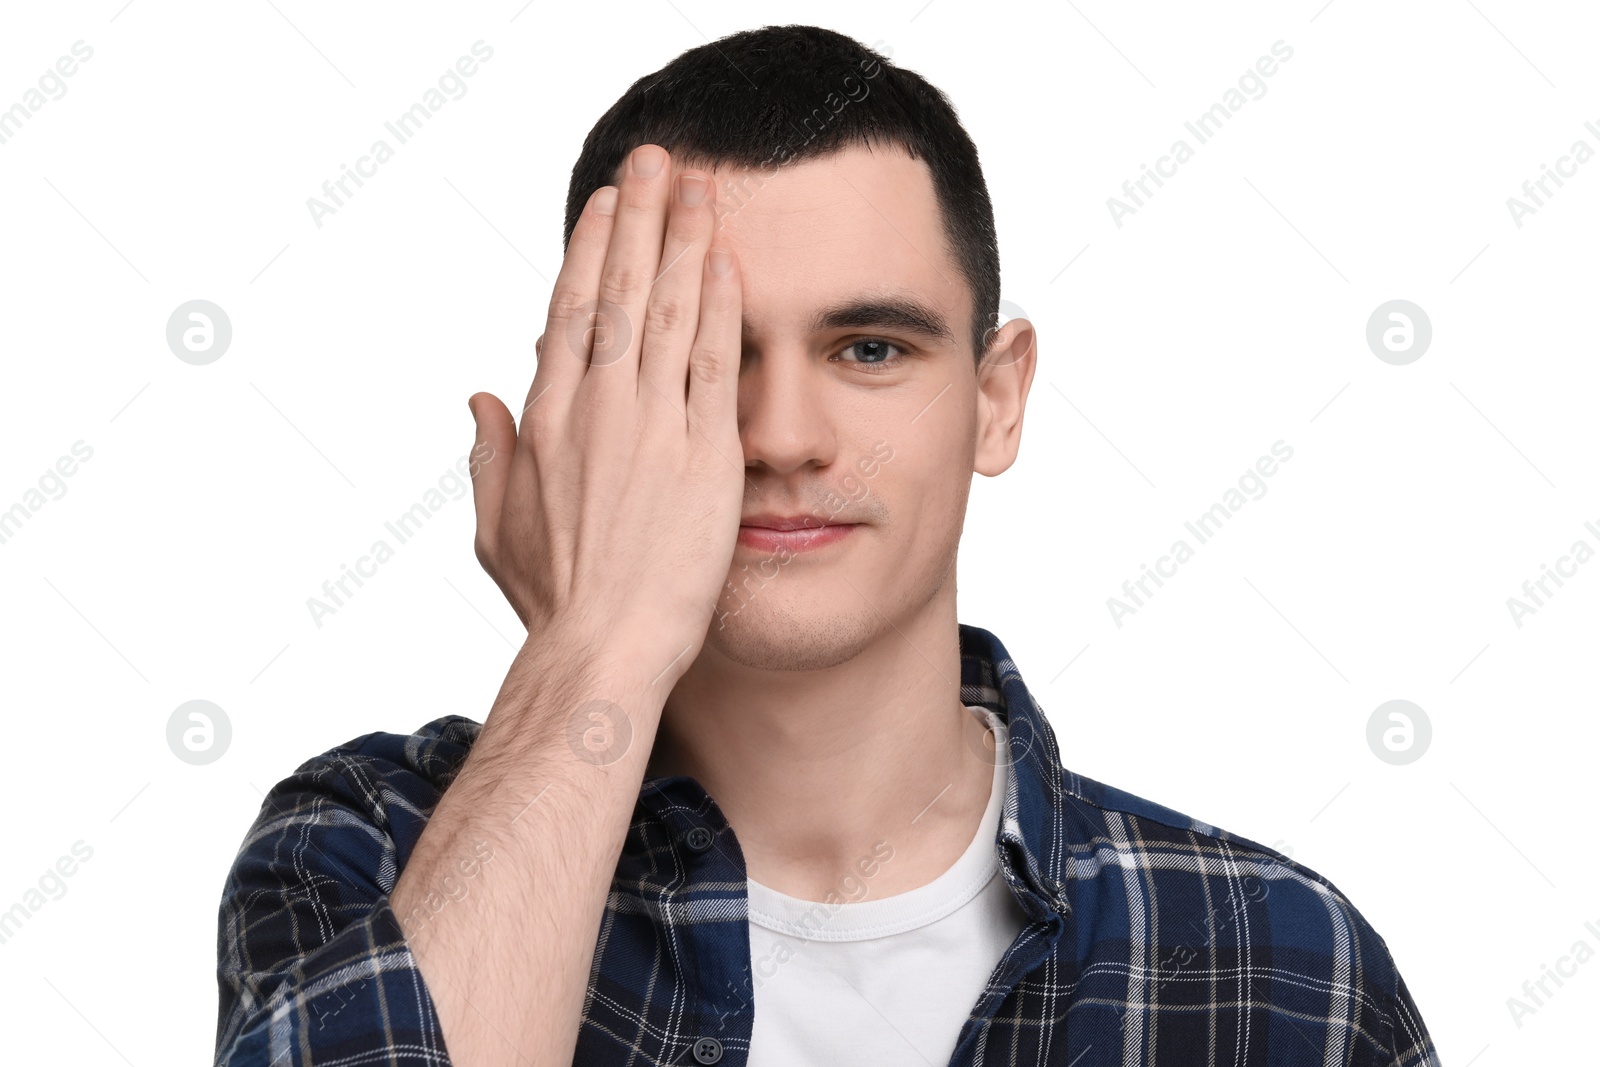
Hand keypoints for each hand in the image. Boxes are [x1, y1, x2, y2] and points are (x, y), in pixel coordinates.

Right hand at [465, 144, 743, 690]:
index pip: (570, 312)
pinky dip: (722, 307)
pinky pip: (716, 362)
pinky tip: (730, 261)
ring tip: (702, 185)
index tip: (606, 206)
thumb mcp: (497, 527)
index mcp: (545, 419)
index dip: (591, 251)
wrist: (600, 648)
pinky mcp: (704, 453)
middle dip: (638, 216)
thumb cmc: (552, 602)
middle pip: (620, 290)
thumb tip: (480, 396)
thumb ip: (486, 455)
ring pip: (670, 311)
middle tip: (656, 159)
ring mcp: (650, 426)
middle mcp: (595, 408)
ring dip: (686, 240)